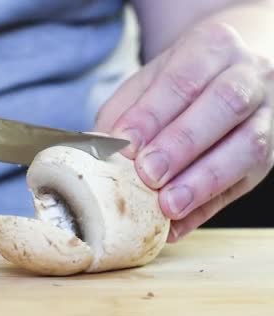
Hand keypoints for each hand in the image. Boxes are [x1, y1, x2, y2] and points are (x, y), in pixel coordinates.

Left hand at [95, 22, 273, 241]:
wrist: (230, 71)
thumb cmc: (179, 81)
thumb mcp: (147, 81)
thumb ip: (125, 112)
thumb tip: (100, 149)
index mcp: (213, 48)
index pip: (184, 79)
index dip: (153, 114)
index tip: (126, 144)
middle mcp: (249, 76)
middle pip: (225, 106)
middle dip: (183, 143)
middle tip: (148, 173)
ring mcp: (268, 117)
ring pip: (247, 147)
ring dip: (203, 182)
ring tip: (167, 206)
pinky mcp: (271, 156)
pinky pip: (243, 185)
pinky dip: (206, 209)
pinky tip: (176, 226)